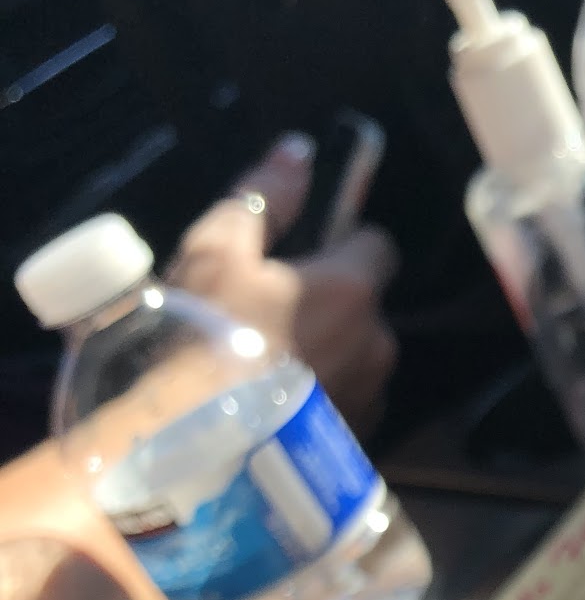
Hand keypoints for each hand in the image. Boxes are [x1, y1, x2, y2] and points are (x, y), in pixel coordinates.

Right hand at [168, 133, 398, 434]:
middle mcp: (378, 344)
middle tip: (269, 315)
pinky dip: (319, 402)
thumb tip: (298, 151)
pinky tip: (274, 409)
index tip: (304, 253)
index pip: (378, 247)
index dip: (344, 245)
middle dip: (331, 307)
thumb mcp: (217, 250)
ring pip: (358, 360)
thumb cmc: (202, 335)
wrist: (191, 448)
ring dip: (328, 356)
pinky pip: (344, 406)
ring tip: (267, 369)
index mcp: (355, 290)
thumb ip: (264, 198)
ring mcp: (371, 399)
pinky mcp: (355, 445)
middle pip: (366, 309)